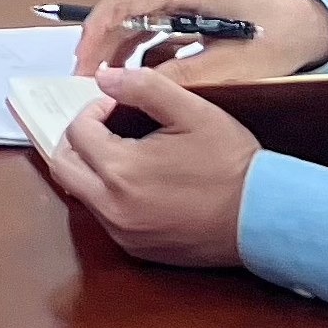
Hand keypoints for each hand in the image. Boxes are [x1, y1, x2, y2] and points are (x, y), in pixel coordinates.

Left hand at [30, 62, 260, 268]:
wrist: (264, 217)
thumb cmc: (232, 163)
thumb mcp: (193, 111)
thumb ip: (144, 87)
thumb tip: (102, 77)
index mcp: (122, 171)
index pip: (77, 133)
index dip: (92, 111)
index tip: (115, 106)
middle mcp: (113, 208)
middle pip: (63, 167)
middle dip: (77, 140)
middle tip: (103, 126)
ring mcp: (124, 234)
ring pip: (81, 194)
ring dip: (91, 168)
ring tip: (123, 150)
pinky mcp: (137, 249)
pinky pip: (104, 217)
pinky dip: (109, 195)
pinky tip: (138, 181)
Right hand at [67, 0, 327, 81]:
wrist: (310, 29)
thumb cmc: (276, 41)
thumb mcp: (231, 66)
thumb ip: (182, 76)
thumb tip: (135, 87)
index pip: (123, 0)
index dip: (96, 30)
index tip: (83, 63)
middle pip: (121, 7)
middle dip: (99, 42)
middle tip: (83, 78)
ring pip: (132, 18)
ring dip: (116, 48)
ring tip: (101, 82)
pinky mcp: (186, 8)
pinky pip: (150, 26)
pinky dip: (137, 50)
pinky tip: (132, 77)